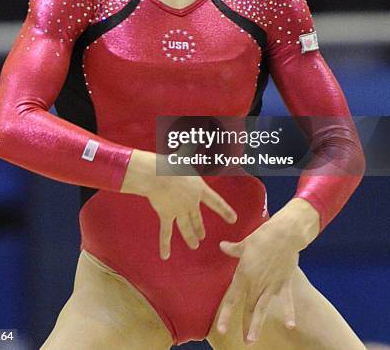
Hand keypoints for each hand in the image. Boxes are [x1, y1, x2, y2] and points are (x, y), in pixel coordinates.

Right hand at [121, 150, 237, 258]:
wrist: (156, 175)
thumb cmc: (171, 164)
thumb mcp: (186, 154)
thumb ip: (193, 146)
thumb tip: (199, 132)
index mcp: (199, 189)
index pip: (216, 202)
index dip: (225, 211)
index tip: (233, 219)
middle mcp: (192, 203)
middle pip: (198, 219)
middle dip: (200, 228)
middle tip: (202, 237)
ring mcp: (179, 211)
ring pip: (186, 228)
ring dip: (190, 237)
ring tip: (194, 245)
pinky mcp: (167, 216)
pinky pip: (166, 233)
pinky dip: (165, 245)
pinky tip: (165, 256)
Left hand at [217, 221, 298, 344]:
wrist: (284, 234)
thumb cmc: (263, 236)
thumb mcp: (245, 243)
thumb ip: (233, 249)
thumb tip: (222, 246)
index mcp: (244, 274)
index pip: (232, 298)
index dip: (227, 314)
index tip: (221, 329)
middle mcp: (256, 283)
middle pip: (249, 307)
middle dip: (246, 324)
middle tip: (245, 341)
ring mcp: (271, 285)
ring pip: (263, 308)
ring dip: (258, 324)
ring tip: (253, 339)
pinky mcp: (285, 283)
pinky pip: (287, 300)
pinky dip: (289, 312)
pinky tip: (291, 325)